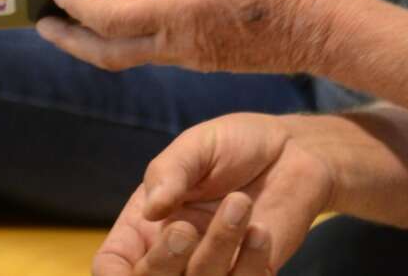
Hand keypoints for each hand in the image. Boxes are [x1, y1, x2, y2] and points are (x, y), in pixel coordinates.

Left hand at [37, 0, 345, 75]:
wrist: (323, 31)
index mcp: (180, 15)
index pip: (110, 18)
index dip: (77, 7)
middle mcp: (179, 44)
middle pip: (107, 52)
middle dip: (69, 39)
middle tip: (43, 23)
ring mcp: (192, 56)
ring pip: (128, 57)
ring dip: (94, 41)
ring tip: (74, 20)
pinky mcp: (206, 58)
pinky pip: (154, 53)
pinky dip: (126, 40)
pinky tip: (129, 18)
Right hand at [93, 114, 332, 275]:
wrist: (294, 149)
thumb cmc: (236, 145)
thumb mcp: (197, 146)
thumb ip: (170, 172)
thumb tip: (151, 209)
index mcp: (145, 227)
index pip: (113, 268)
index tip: (133, 267)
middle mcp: (174, 256)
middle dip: (163, 265)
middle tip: (184, 229)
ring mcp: (213, 268)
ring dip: (217, 250)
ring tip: (240, 203)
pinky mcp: (250, 274)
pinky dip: (251, 262)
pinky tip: (260, 231)